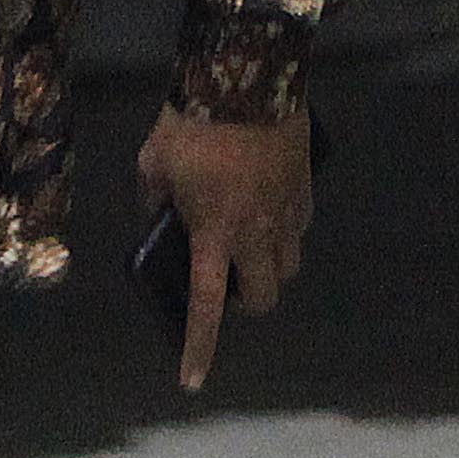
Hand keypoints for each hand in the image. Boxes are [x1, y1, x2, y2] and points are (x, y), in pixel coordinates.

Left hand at [138, 106, 313, 393]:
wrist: (246, 76)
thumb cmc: (190, 123)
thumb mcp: (152, 164)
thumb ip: (153, 202)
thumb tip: (160, 217)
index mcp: (213, 233)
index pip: (207, 306)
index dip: (199, 347)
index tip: (192, 381)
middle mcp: (256, 233)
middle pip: (265, 296)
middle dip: (247, 302)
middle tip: (228, 285)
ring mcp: (287, 212)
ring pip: (289, 266)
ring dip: (269, 269)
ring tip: (251, 248)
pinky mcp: (306, 188)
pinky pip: (300, 227)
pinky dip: (285, 232)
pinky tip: (268, 210)